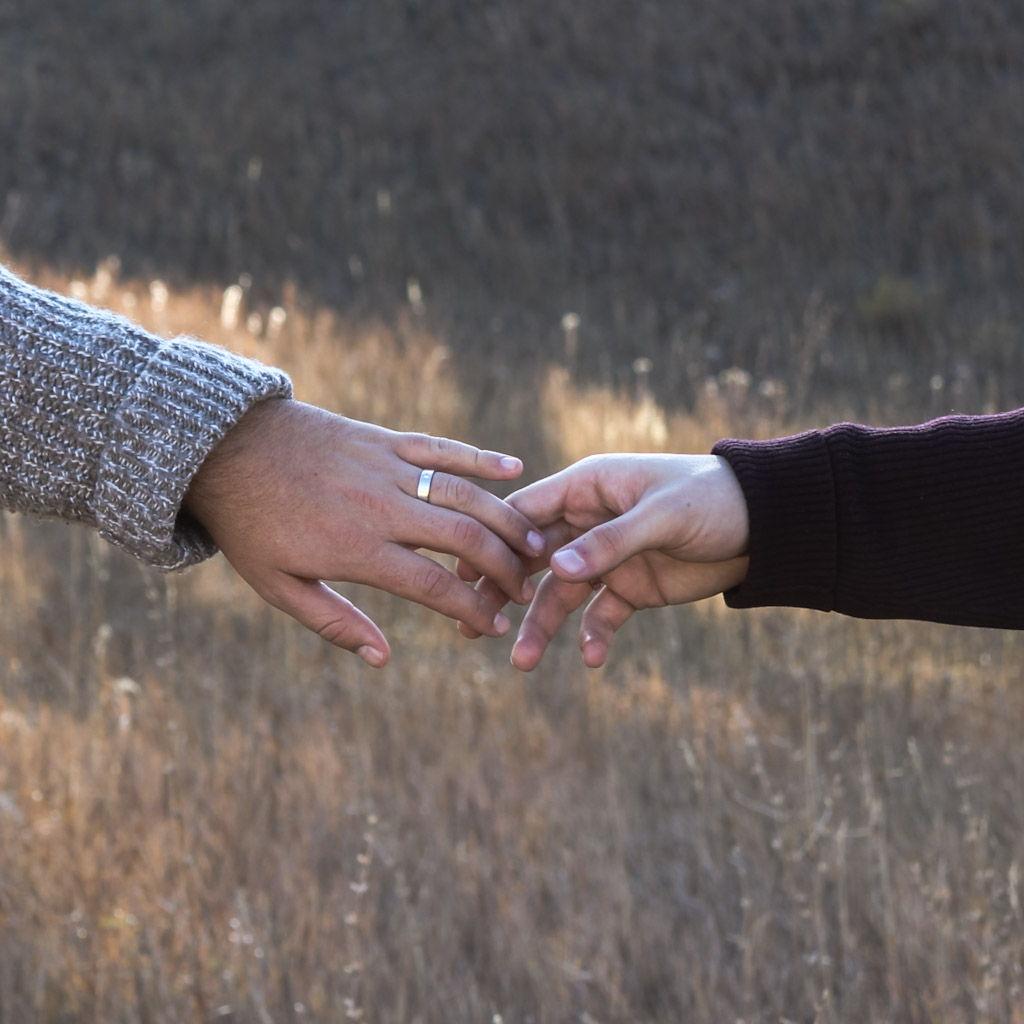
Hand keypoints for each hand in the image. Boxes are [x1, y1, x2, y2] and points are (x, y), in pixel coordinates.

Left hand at [183, 399, 544, 666]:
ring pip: (464, 494)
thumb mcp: (279, 585)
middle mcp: (381, 507)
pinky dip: (481, 457)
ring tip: (536, 544)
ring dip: (506, 520)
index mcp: (356, 549)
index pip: (434, 586)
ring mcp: (386, 467)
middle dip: (505, 566)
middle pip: (463, 538)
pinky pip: (442, 446)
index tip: (498, 626)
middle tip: (526, 588)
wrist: (222, 448)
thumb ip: (333, 622)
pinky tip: (515, 470)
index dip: (474, 609)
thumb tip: (383, 658)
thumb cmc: (250, 524)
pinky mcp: (384, 439)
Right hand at [458, 454, 749, 669]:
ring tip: (522, 663)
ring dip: (541, 626)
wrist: (765, 526)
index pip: (526, 513)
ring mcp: (607, 557)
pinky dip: (595, 636)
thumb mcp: (659, 516)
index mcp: (587, 488)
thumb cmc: (711, 499)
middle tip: (472, 626)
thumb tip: (554, 568)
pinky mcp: (630, 587)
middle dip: (503, 591)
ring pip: (560, 594)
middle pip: (531, 558)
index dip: (493, 541)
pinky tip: (593, 659)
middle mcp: (587, 522)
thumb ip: (608, 543)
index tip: (464, 575)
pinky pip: (601, 615)